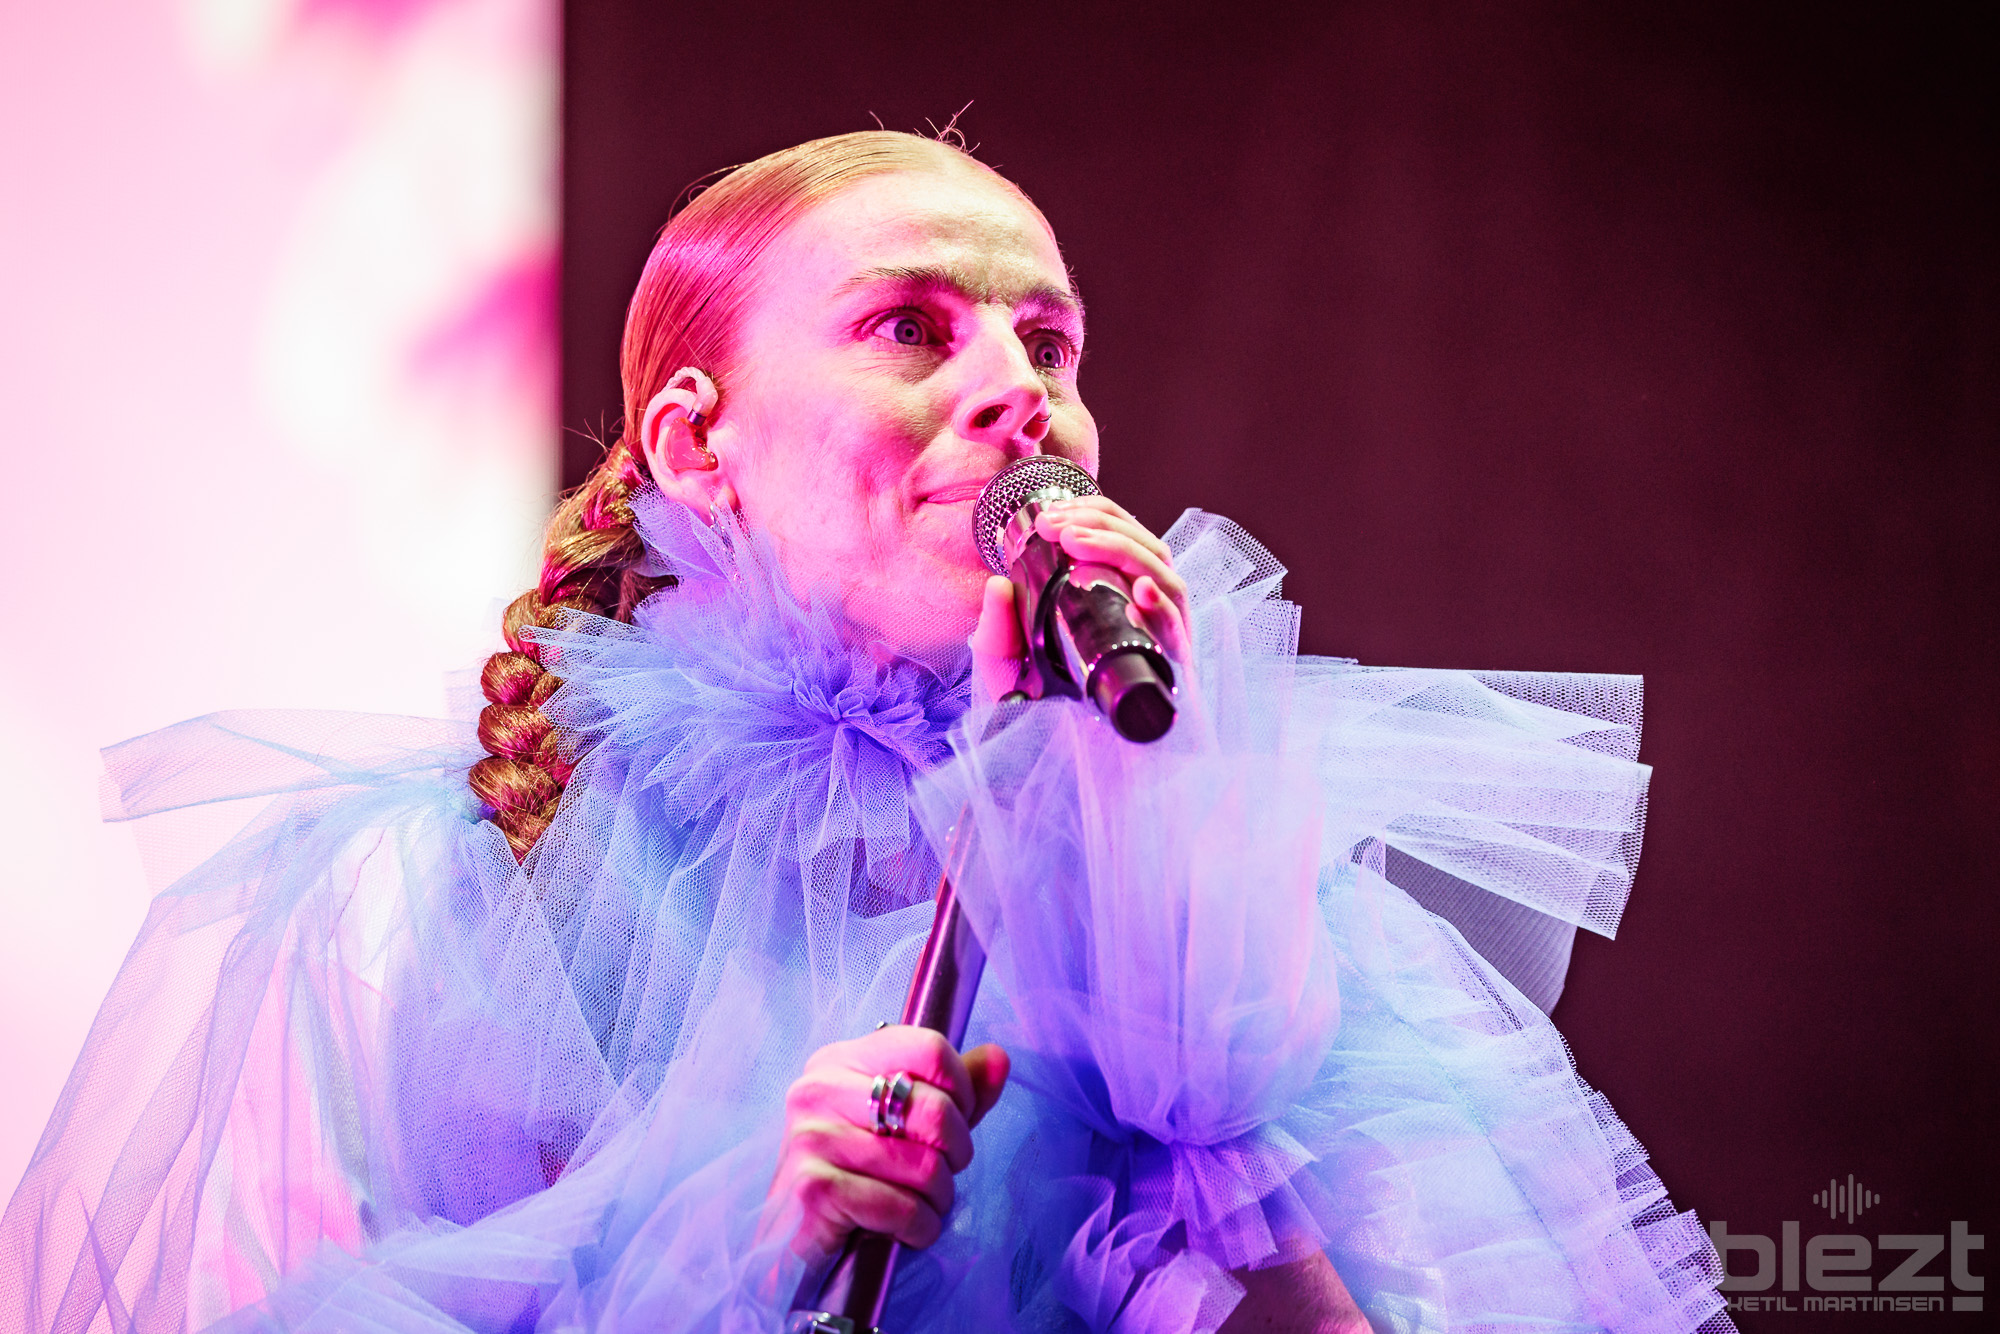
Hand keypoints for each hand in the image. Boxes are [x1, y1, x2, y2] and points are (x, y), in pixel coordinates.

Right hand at [765, 1026, 1009, 1260]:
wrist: (791, 1247)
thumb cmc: (853, 1178)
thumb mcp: (906, 1126)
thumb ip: (953, 1091)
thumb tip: (998, 1058)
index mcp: (840, 1059)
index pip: (930, 1047)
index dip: (962, 1090)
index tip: (956, 1122)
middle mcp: (820, 1089)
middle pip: (936, 1110)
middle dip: (956, 1154)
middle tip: (940, 1174)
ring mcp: (813, 1137)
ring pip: (926, 1166)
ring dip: (937, 1199)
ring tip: (917, 1205)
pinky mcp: (814, 1188)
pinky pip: (903, 1207)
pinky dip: (919, 1228)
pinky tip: (903, 1231)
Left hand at [968, 496, 1190, 699]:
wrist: (1038, 775)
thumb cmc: (1029, 721)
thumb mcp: (1002, 668)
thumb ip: (997, 630)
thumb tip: (997, 585)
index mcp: (1114, 608)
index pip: (1126, 543)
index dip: (1098, 517)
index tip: (1050, 517)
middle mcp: (1144, 622)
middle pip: (1150, 551)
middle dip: (1107, 526)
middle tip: (1057, 526)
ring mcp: (1162, 649)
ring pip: (1167, 578)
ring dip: (1124, 551)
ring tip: (1077, 542)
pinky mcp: (1173, 680)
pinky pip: (1180, 634)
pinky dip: (1163, 609)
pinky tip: (1139, 593)